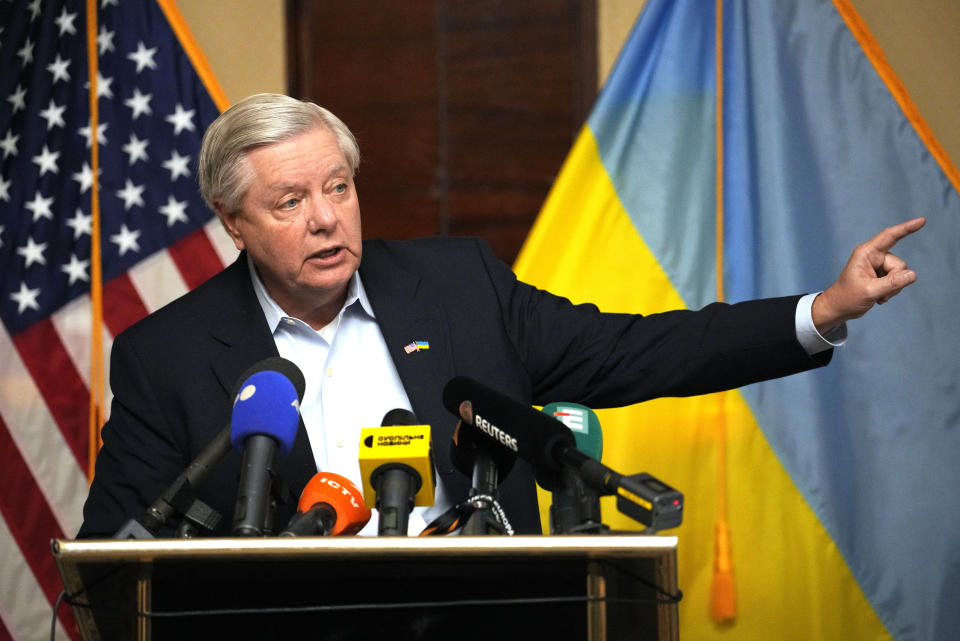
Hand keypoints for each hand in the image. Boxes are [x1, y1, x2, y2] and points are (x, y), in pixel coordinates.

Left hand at [812, 217, 924, 332]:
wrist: (839, 308)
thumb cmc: (847, 298)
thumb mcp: (870, 291)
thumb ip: (892, 283)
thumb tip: (913, 275)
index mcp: (866, 253)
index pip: (890, 236)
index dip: (906, 228)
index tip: (922, 220)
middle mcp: (873, 256)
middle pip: (899, 264)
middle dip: (895, 281)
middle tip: (879, 293)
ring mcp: (878, 265)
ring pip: (901, 273)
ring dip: (893, 288)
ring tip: (877, 295)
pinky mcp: (882, 274)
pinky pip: (898, 280)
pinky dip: (892, 290)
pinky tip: (879, 297)